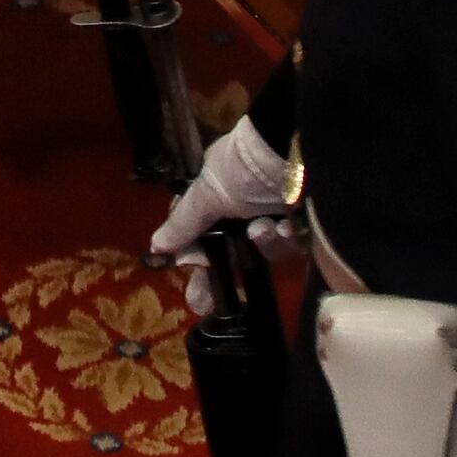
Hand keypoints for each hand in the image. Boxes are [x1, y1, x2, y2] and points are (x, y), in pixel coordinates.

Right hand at [146, 116, 300, 318]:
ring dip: (261, 243)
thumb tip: (155, 247)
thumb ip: (184, 223)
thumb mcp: (208, 193)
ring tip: (265, 228)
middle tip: (209, 302)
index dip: (195, 259)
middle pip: (231, 249)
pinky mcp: (302, 224)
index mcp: (218, 191)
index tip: (192, 290)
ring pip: (261, 250)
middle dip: (223, 271)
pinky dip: (286, 237)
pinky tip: (288, 225)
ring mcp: (273, 215)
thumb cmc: (245, 168)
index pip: (200, 231)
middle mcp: (244, 204)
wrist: (299, 153)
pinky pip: (288, 245)